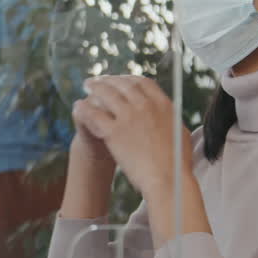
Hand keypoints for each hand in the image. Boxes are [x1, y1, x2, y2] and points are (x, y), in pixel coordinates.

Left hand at [77, 75, 190, 200]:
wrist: (167, 179)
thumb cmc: (176, 164)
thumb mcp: (179, 134)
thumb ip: (170, 119)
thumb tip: (168, 115)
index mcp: (163, 105)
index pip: (143, 82)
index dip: (129, 79)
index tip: (121, 80)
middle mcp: (145, 106)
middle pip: (123, 84)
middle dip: (109, 79)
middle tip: (99, 80)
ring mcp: (129, 117)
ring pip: (106, 94)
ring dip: (95, 87)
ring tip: (87, 86)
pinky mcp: (114, 132)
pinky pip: (94, 114)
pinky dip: (84, 108)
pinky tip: (78, 106)